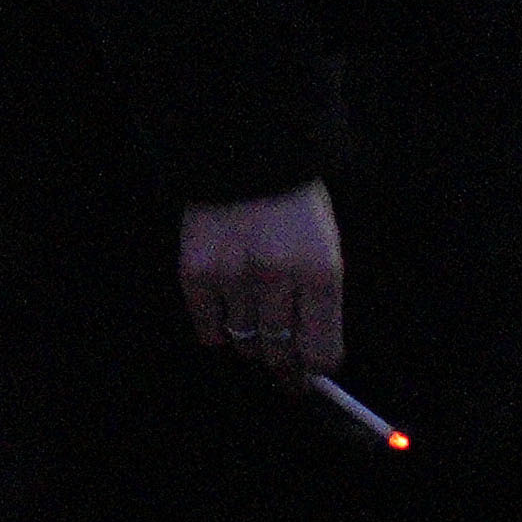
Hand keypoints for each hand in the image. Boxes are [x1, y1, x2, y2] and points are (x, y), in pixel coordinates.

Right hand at [175, 181, 347, 380]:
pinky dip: (216, 329)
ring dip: (250, 340)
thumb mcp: (325, 245)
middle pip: (279, 351)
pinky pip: (207, 326)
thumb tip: (309, 353)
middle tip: (280, 360)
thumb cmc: (292, 200)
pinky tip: (224, 315)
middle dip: (283, 360)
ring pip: (244, 341)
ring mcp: (233, 276)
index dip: (314, 369)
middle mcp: (277, 280)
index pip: (320, 351)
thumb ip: (319, 299)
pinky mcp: (196, 271)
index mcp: (320, 272)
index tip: (308, 374)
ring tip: (253, 323)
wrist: (243, 148)